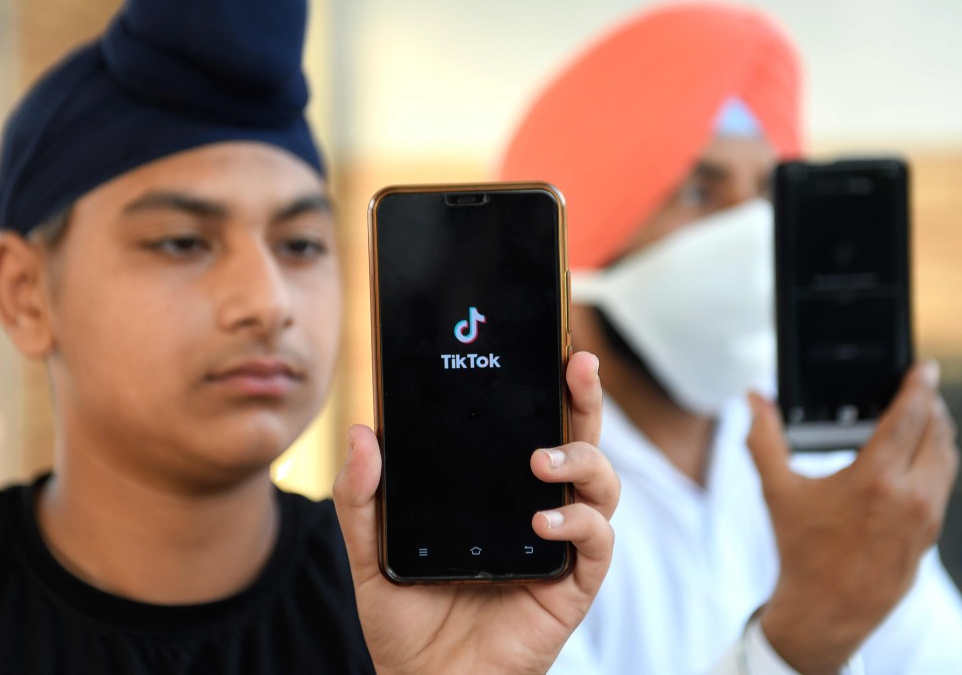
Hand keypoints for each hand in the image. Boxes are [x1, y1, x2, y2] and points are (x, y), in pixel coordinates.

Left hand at [333, 350, 618, 674]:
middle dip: (584, 398)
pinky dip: (579, 524)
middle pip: (577, 441)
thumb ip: (361, 496)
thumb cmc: (407, 617)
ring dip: (581, 461)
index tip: (544, 344)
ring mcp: (558, 544)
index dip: (543, 387)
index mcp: (497, 491)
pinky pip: (596, 543)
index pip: (528, 426)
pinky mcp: (571, 584)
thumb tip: (362, 434)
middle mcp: (535, 507)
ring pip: (600, 485)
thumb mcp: (371, 550)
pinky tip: (543, 522)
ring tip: (541, 462)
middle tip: (575, 366)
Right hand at [746, 361, 958, 673]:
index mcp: (875, 478)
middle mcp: (910, 495)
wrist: (828, 608)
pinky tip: (919, 457)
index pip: (911, 417)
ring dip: (939, 432)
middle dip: (931, 405)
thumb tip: (751, 397)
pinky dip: (937, 460)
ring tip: (924, 417)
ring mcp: (926, 516)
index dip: (919, 386)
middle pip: (938, 433)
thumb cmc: (801, 548)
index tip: (923, 368)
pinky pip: (943, 484)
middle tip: (920, 387)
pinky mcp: (930, 534)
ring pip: (947, 458)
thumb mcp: (777, 490)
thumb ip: (763, 438)